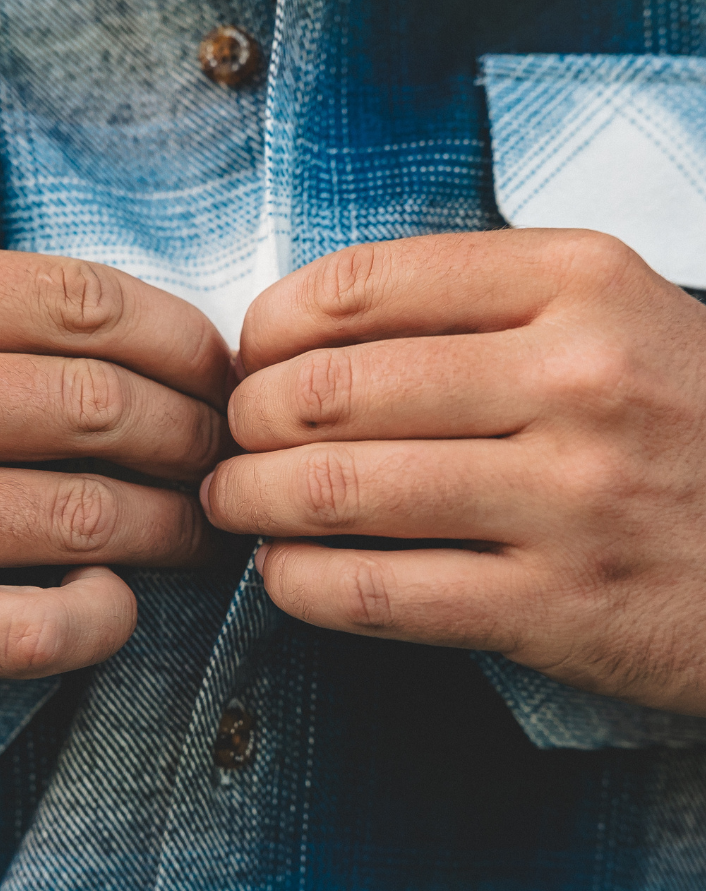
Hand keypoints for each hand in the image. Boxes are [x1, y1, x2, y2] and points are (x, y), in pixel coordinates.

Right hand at [0, 248, 230, 709]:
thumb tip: (161, 345)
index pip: (72, 300)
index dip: (178, 338)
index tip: (217, 372)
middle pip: (92, 405)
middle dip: (190, 433)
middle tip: (218, 456)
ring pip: (82, 513)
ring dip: (172, 524)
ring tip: (195, 525)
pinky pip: (39, 627)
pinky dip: (106, 617)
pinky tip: (114, 598)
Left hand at [202, 229, 705, 715]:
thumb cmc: (686, 426)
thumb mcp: (616, 317)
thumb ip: (482, 305)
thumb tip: (310, 333)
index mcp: (580, 282)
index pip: (365, 283)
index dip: (270, 325)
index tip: (249, 358)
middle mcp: (575, 379)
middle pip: (330, 389)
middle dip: (245, 420)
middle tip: (229, 439)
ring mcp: (568, 499)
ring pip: (336, 490)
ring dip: (251, 500)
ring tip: (234, 503)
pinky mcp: (558, 608)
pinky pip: (377, 594)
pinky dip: (299, 585)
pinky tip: (282, 575)